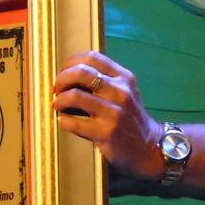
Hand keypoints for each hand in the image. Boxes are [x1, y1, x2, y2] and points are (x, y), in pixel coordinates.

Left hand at [52, 51, 162, 180]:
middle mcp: (120, 91)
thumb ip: (103, 80)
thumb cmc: (130, 117)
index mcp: (124, 77)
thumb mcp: (124, 92)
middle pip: (81, 72)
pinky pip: (73, 122)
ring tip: (58, 105)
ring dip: (59, 100)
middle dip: (62, 79)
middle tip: (56, 89)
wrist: (149, 147)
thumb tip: (68, 74)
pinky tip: (65, 121)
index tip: (63, 72)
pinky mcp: (106, 133)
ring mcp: (114, 112)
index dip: (71, 62)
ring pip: (74, 96)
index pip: (92, 57)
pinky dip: (63, 120)